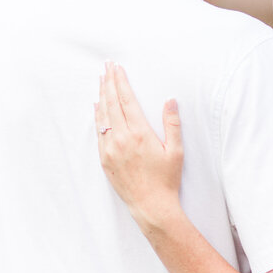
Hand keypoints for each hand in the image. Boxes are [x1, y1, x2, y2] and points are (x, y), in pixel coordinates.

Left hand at [95, 64, 183, 228]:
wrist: (151, 205)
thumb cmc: (166, 179)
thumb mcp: (175, 150)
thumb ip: (172, 123)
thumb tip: (170, 100)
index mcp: (140, 133)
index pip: (127, 100)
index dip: (121, 82)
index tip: (117, 68)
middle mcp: (122, 138)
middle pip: (112, 103)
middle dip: (109, 82)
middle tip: (106, 66)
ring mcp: (110, 149)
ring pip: (103, 116)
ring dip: (102, 95)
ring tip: (101, 80)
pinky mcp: (105, 159)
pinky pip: (98, 132)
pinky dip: (97, 116)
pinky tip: (97, 105)